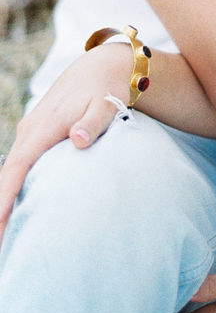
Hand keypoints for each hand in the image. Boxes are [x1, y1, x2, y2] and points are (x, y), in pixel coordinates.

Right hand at [0, 43, 132, 247]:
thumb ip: (94, 122)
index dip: (5, 195)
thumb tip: (78, 140)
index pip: (18, 166)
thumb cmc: (107, 87)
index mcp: (44, 127)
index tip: (0, 221)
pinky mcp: (36, 137)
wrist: (102, 66)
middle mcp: (30, 131)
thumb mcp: (107, 103)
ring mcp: (30, 134)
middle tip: (2, 246)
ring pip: (13, 172)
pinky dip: (15, 188)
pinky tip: (16, 210)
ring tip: (6, 236)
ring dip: (5, 201)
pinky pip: (21, 167)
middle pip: (8, 175)